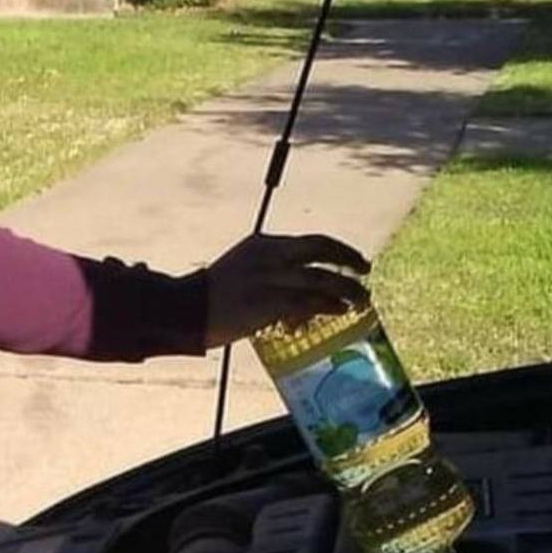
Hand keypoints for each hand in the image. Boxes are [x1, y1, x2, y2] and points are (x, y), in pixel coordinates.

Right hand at [204, 233, 370, 349]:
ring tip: (362, 300)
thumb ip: (272, 276)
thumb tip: (302, 306)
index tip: (353, 259)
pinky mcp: (269, 302)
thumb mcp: (242, 271)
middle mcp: (270, 256)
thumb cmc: (212, 297)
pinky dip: (330, 306)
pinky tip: (341, 311)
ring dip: (348, 289)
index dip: (338, 249)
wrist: (186, 309)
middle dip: (348, 258)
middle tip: (365, 270)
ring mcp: (270, 278)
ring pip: (322, 278)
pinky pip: (310, 302)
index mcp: (263, 244)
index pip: (311, 241)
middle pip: (321, 250)